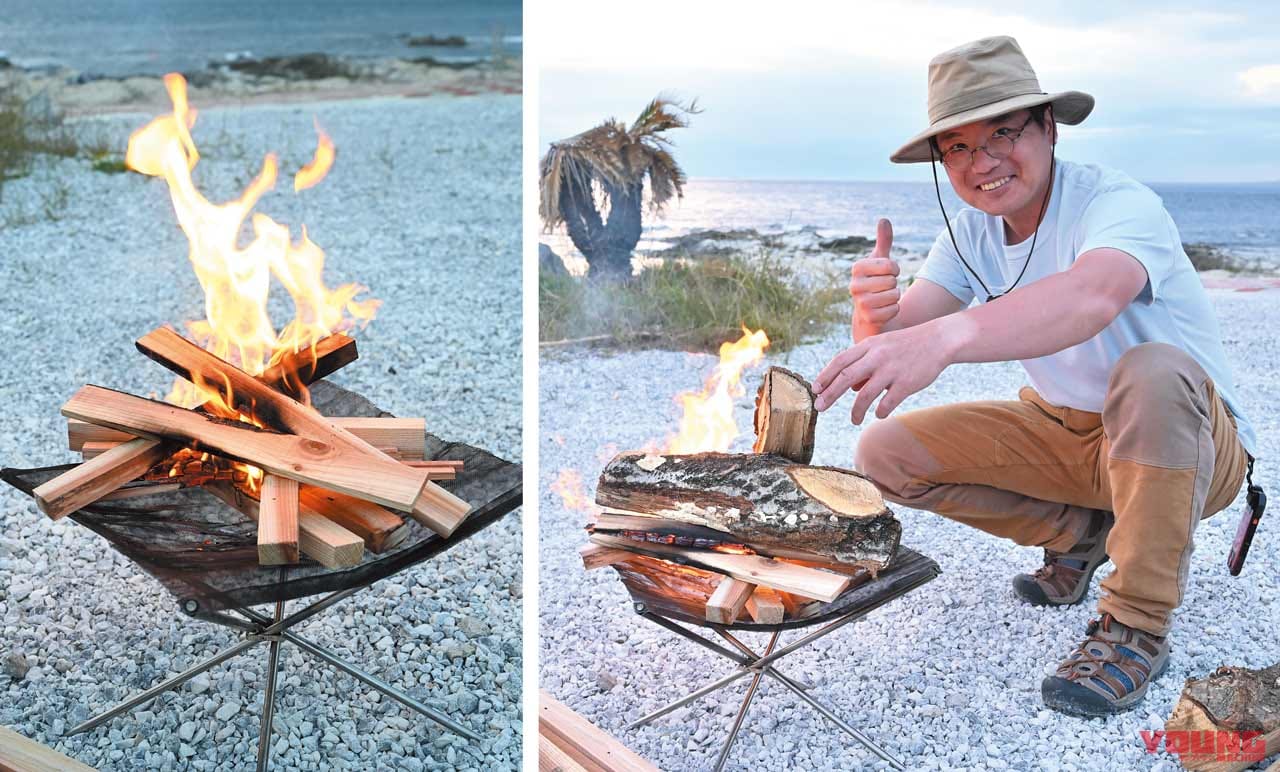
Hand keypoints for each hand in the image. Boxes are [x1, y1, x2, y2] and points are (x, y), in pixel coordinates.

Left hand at [812, 322, 953, 423]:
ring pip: (865, 395)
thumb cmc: (906, 345)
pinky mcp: (906, 383)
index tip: (815, 389)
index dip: (825, 376)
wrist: (939, 339)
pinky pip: (887, 403)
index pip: (840, 361)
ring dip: (856, 411)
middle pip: (845, 378)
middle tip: (819, 407)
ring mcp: (891, 370)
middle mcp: (877, 357)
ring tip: (854, 420)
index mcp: (869, 345)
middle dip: (830, 394)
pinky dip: (880, 411)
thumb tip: (849, 388)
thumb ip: (864, 362)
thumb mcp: (882, 345)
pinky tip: (879, 415)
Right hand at [851, 218, 900, 341]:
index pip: (890, 265)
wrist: (868, 313)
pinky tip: (884, 310)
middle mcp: (854, 285)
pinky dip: (893, 310)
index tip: (888, 274)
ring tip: (883, 299)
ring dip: (894, 298)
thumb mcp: (880, 261)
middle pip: (892, 281)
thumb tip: (884, 219)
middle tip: (884, 289)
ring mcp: (860, 302)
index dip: (895, 270)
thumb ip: (883, 241)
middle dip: (894, 285)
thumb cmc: (876, 282)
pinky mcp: (867, 317)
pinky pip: (894, 310)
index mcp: (857, 268)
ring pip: (894, 295)